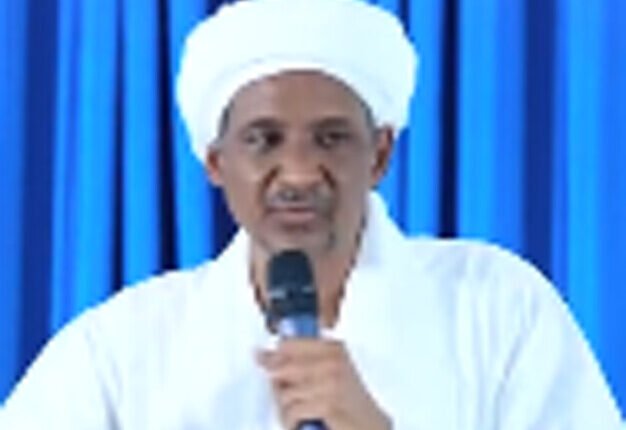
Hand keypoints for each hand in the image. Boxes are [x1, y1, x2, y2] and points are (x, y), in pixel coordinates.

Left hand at [257, 339, 390, 429]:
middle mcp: (333, 361)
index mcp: (333, 349)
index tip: (261, 358)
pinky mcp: (328, 404)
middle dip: (277, 387)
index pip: (288, 344)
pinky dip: (291, 421)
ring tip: (296, 415)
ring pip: (285, 393)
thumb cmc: (350, 404)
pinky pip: (292, 410)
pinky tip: (300, 424)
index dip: (272, 356)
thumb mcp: (330, 374)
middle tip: (284, 399)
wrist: (372, 427)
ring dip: (285, 409)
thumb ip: (302, 363)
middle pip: (282, 367)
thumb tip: (263, 355)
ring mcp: (331, 382)